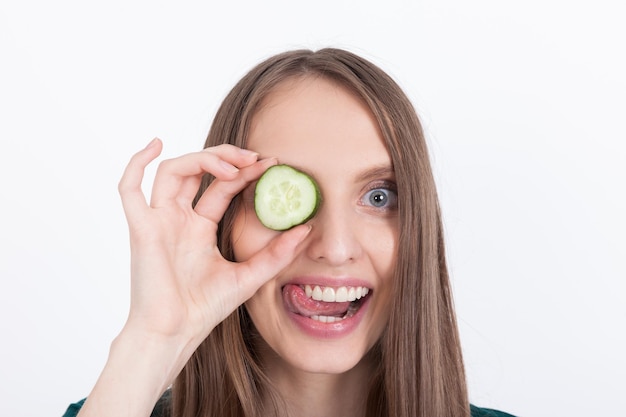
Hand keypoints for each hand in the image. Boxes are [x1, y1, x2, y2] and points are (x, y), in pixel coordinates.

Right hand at [118, 138, 309, 352]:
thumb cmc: (204, 309)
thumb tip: (307, 229)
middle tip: (255, 157)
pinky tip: (155, 144)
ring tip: (232, 163)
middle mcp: (177, 219)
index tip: (271, 163)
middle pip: (197, 171)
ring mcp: (158, 221)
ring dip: (201, 158)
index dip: (244, 171)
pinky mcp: (141, 228)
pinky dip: (136, 163)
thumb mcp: (250, 276)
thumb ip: (277, 253)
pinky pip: (128, 188)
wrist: (176, 334)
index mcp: (198, 227)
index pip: (221, 186)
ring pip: (171, 171)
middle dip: (226, 157)